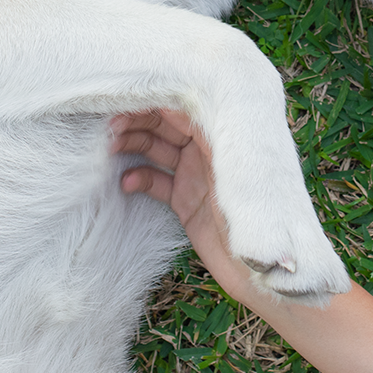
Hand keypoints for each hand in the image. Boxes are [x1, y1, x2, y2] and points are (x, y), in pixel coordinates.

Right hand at [109, 108, 254, 299]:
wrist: (261, 272)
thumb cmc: (259, 216)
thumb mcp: (234, 170)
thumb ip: (207, 139)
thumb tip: (173, 106)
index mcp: (227, 133)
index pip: (186, 106)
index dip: (156, 101)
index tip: (127, 100)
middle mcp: (210, 150)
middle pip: (167, 124)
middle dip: (138, 121)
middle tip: (111, 127)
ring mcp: (196, 176)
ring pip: (158, 149)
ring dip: (133, 146)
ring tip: (111, 148)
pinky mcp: (186, 202)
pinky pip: (157, 182)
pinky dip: (140, 179)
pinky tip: (127, 181)